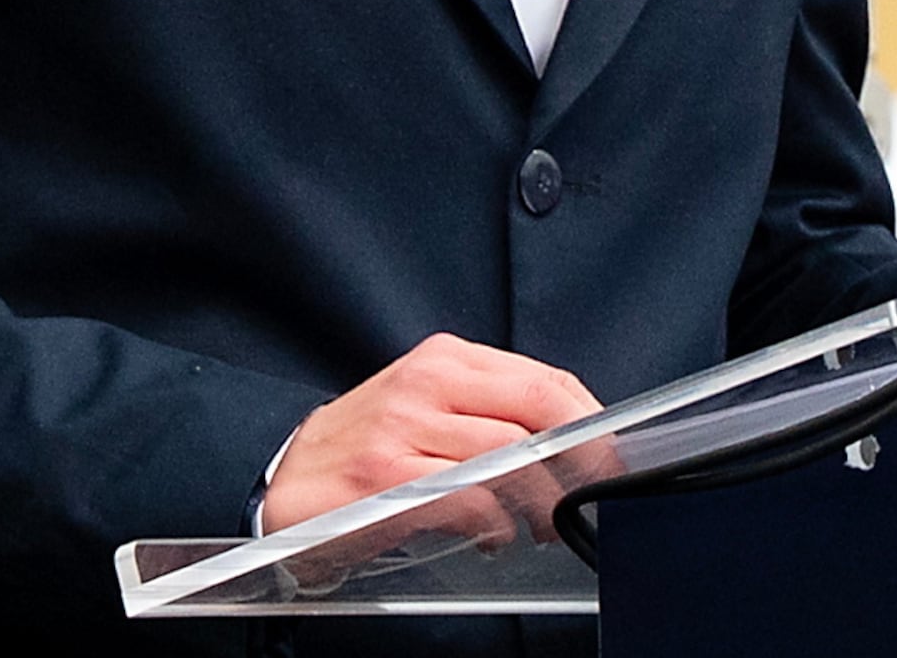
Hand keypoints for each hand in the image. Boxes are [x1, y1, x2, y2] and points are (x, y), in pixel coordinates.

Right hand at [259, 332, 599, 533]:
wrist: (285, 480)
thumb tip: (572, 442)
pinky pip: (466, 496)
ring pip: (510, 455)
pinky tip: (495, 536)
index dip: (591, 423)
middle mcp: (426, 383)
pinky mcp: (383, 476)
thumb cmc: (366, 448)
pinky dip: (495, 522)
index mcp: (445, 360)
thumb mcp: (427, 409)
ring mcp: (402, 428)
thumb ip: (489, 413)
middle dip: (582, 458)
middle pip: (538, 409)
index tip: (611, 461)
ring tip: (542, 525)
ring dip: (542, 499)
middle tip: (594, 496)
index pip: (544, 379)